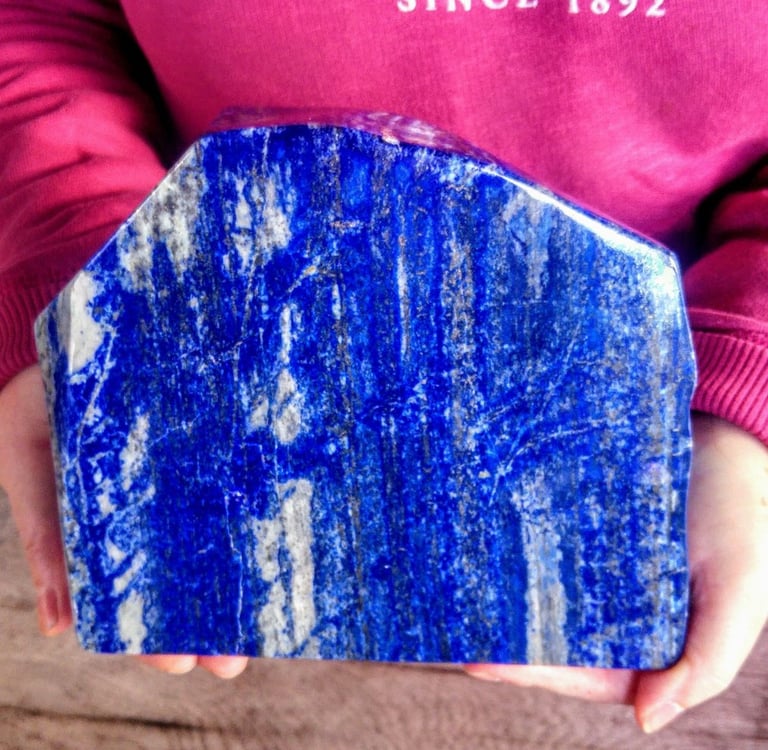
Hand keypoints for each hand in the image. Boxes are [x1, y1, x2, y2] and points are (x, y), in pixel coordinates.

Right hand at [0, 365, 247, 678]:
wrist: (74, 335)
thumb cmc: (41, 407)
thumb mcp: (31, 467)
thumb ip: (45, 537)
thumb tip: (60, 627)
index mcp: (108, 527)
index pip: (133, 595)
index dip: (154, 633)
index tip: (177, 662)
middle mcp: (154, 511)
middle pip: (184, 578)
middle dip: (205, 625)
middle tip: (227, 659)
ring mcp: (188, 480)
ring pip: (216, 541)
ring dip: (236, 584)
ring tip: (260, 622)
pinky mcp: (215, 442)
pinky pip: (238, 481)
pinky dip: (257, 511)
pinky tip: (280, 540)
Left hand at [465, 413, 767, 731]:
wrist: (737, 445)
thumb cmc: (746, 522)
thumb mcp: (739, 595)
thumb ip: (706, 664)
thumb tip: (644, 720)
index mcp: (654, 643)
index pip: (584, 672)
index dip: (533, 672)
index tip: (482, 662)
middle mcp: (620, 613)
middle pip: (553, 637)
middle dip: (504, 638)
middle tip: (450, 628)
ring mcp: (601, 569)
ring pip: (545, 595)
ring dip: (505, 598)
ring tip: (453, 594)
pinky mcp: (588, 530)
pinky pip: (549, 548)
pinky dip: (522, 554)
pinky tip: (485, 549)